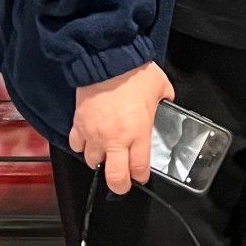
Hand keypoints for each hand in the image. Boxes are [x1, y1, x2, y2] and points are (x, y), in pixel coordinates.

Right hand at [68, 61, 173, 194]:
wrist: (108, 60)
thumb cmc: (135, 72)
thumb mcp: (161, 86)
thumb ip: (166, 99)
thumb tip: (169, 101)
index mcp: (138, 132)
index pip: (139, 168)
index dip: (141, 176)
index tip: (141, 176)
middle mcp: (115, 139)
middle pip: (114, 177)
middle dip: (120, 185)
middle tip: (123, 182)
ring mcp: (94, 134)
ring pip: (92, 162)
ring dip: (100, 160)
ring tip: (107, 154)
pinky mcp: (78, 125)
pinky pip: (76, 145)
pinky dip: (82, 146)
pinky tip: (89, 140)